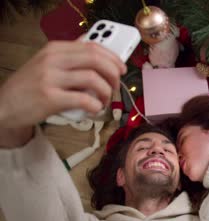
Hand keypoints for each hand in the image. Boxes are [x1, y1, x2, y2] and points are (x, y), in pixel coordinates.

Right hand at [0, 40, 126, 128]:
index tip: (122, 68)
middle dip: (113, 74)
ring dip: (106, 92)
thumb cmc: (32, 86)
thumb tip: (101, 54)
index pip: (93, 47)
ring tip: (103, 101)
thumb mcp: (48, 64)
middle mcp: (53, 60)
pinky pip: (84, 100)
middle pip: (96, 60)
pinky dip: (95, 106)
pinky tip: (94, 109)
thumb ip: (71, 58)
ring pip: (93, 80)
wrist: (4, 105)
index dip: (113, 58)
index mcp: (55, 49)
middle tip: (116, 86)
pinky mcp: (50, 98)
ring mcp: (50, 78)